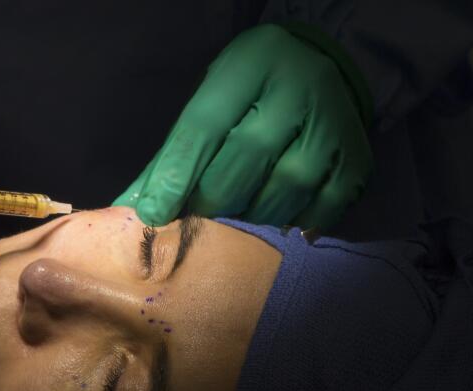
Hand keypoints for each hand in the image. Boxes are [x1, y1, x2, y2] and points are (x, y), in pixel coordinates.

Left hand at [114, 24, 371, 229]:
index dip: (175, 176)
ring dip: (251, 216)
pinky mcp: (356, 155)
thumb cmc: (248, 94)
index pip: (203, 127)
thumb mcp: (208, 103)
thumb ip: (172, 156)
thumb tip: (133, 209)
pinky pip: (323, 206)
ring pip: (284, 190)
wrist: (320, 70)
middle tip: (197, 218)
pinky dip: (297, 223)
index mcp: (251, 64)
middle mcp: (298, 87)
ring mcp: (334, 121)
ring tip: (236, 218)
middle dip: (212, 200)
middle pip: (244, 162)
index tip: (154, 214)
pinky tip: (280, 225)